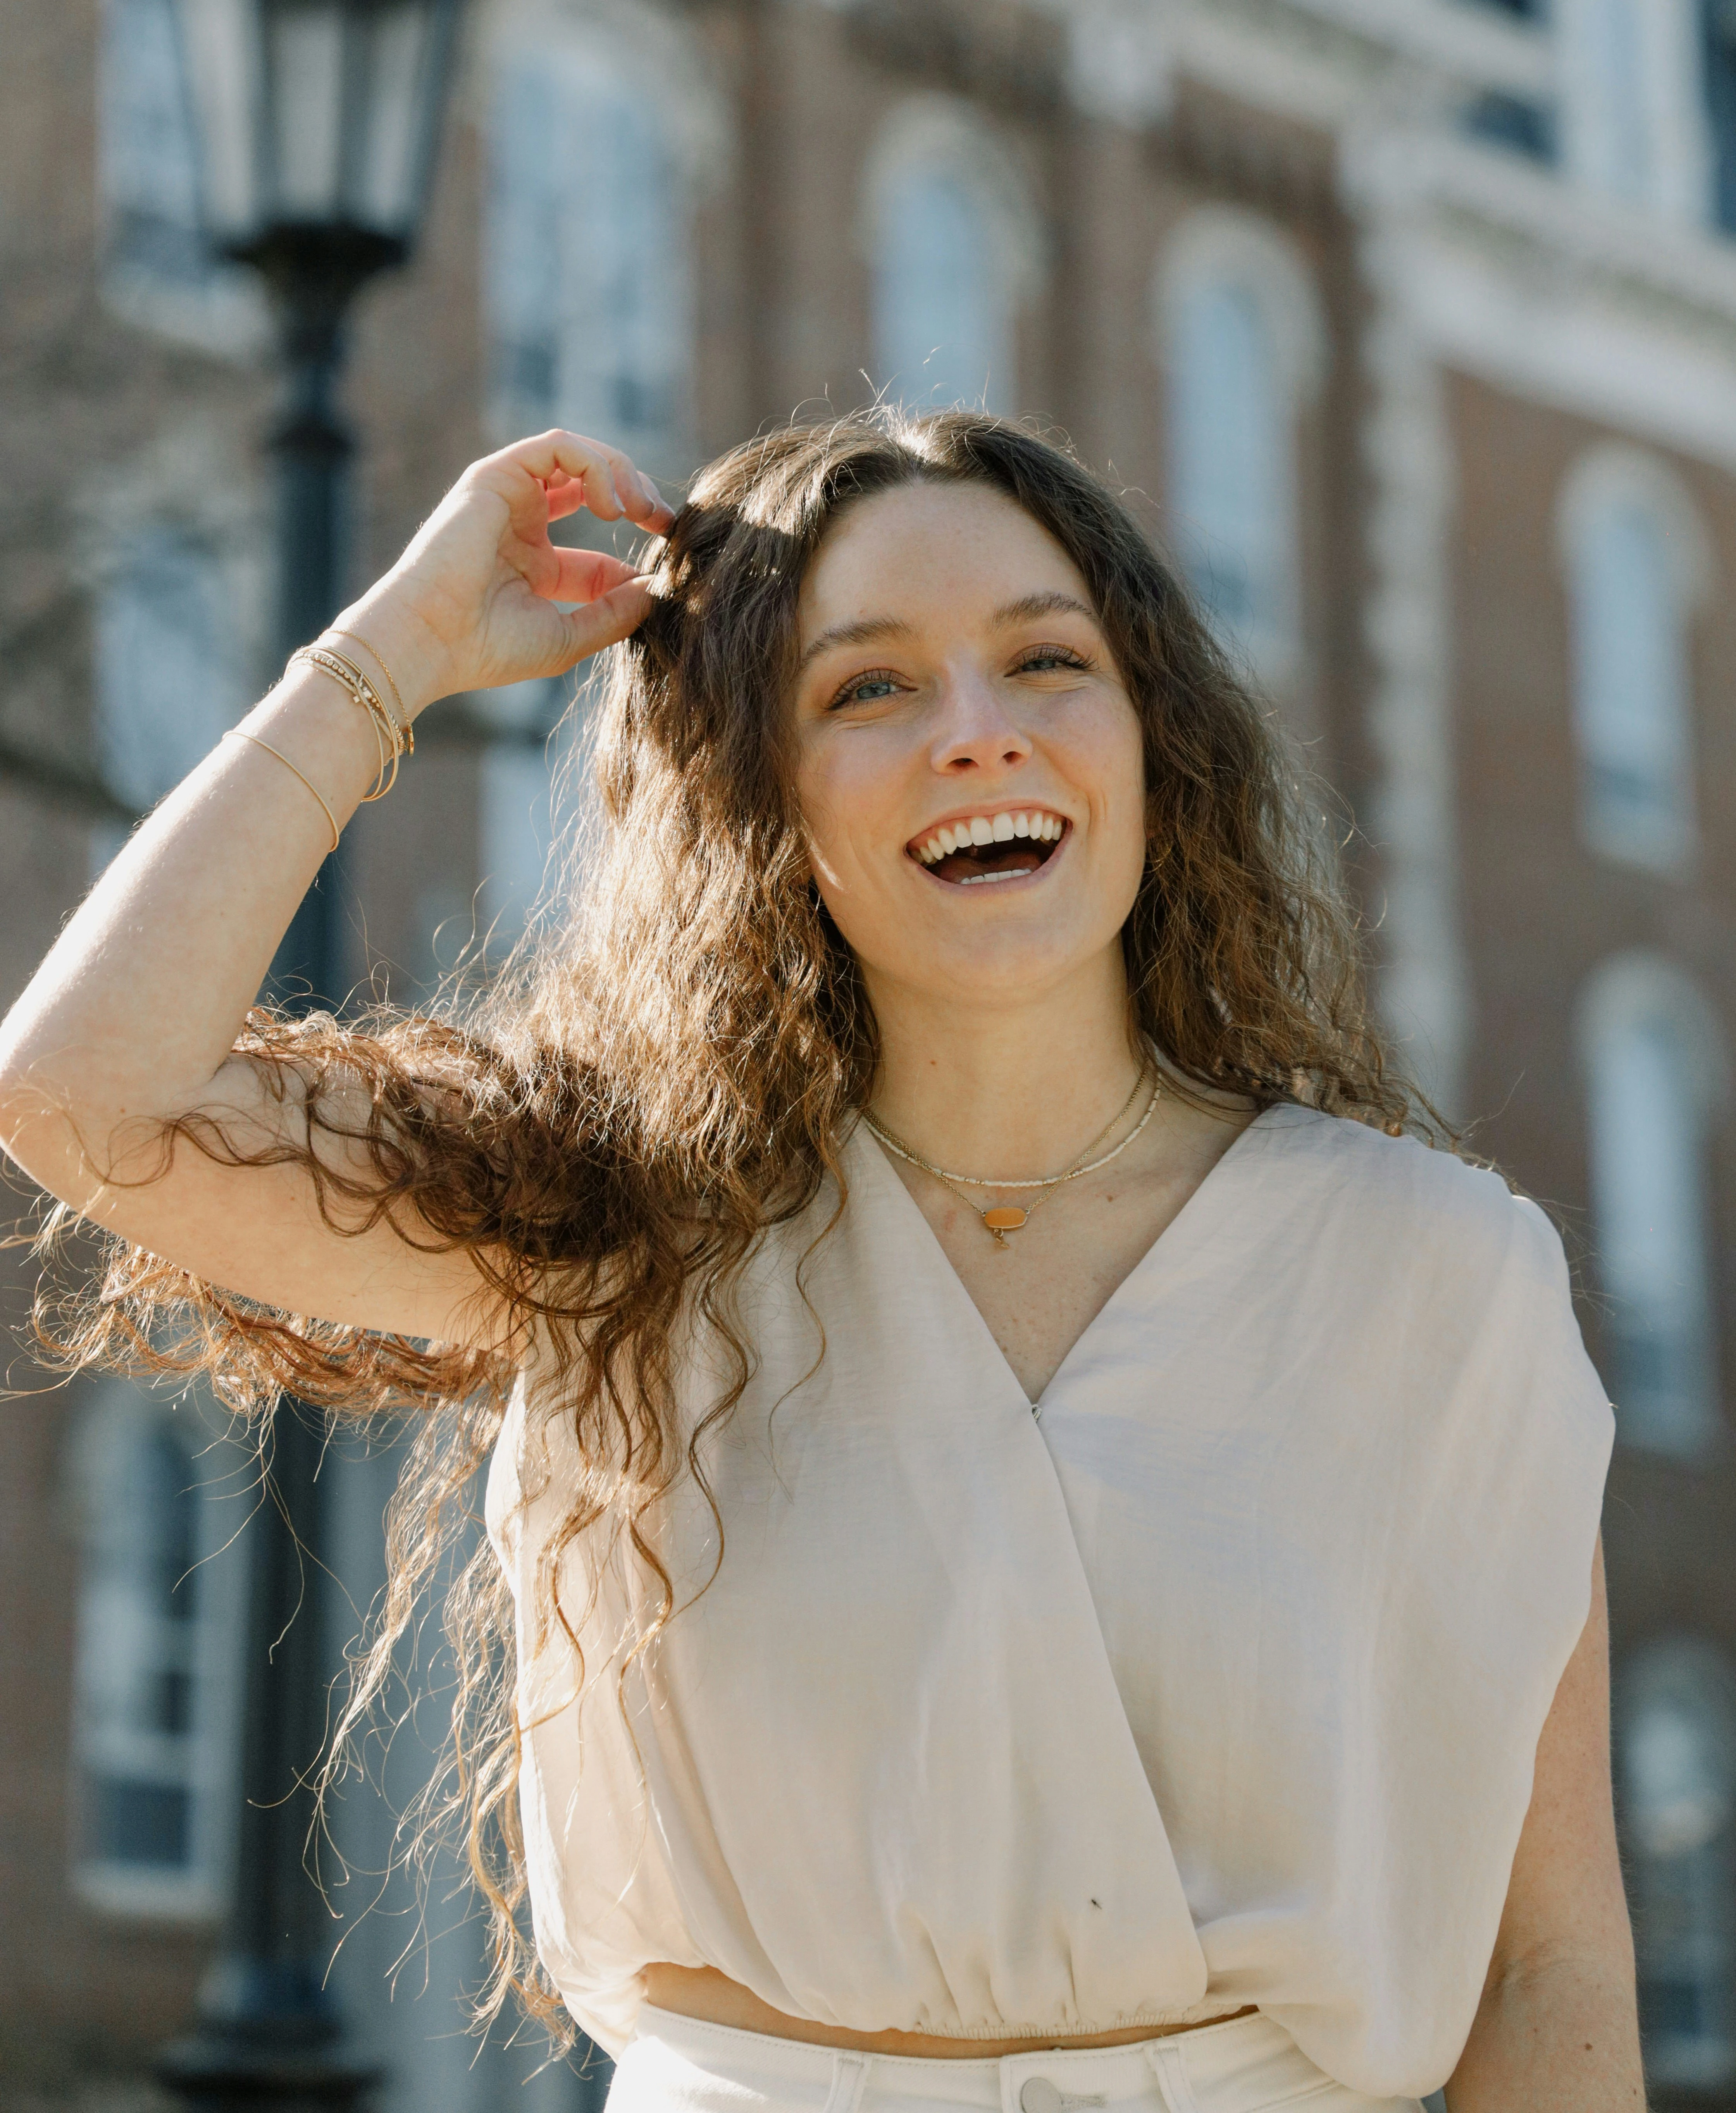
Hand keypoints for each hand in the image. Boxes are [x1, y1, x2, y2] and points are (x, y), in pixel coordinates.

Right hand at [329, 430, 677, 715]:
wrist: (429, 640)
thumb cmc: (485, 648)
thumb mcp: (567, 637)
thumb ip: (613, 614)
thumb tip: (657, 589)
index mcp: (533, 566)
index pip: (597, 556)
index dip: (634, 557)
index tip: (665, 570)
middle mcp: (520, 525)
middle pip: (591, 489)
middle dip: (636, 498)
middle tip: (664, 521)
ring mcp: (507, 496)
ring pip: (577, 457)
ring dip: (620, 473)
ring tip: (640, 507)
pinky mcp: (496, 475)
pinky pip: (558, 447)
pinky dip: (594, 466)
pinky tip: (610, 503)